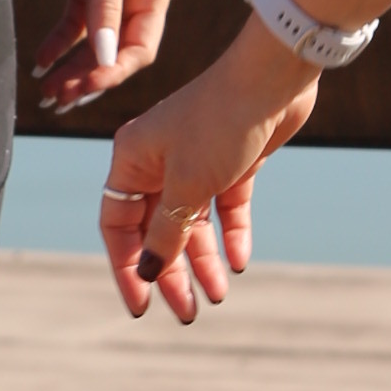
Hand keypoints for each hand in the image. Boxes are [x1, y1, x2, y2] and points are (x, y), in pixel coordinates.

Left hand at [29, 0, 173, 110]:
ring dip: (70, 68)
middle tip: (59, 100)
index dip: (116, 72)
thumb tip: (106, 56)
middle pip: (115, 52)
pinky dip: (57, 44)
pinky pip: (73, 25)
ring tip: (45, 92)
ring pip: (92, 43)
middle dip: (88, 78)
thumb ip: (107, 6)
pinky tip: (39, 61)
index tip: (87, 85)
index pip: (141, 48)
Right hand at [99, 17, 319, 323]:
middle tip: (188, 312)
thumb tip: (150, 272)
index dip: (127, 267)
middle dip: (171, 271)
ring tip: (219, 295)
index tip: (142, 305)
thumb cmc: (221, 122)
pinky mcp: (233, 161)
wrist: (273, 78)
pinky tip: (239, 261)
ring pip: (193, 223)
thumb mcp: (188, 186)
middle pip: (157, 230)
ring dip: (204, 259)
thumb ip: (168, 232)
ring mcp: (196, 161)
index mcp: (132, 160)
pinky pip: (226, 207)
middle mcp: (158, 161)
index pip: (118, 226)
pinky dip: (232, 233)